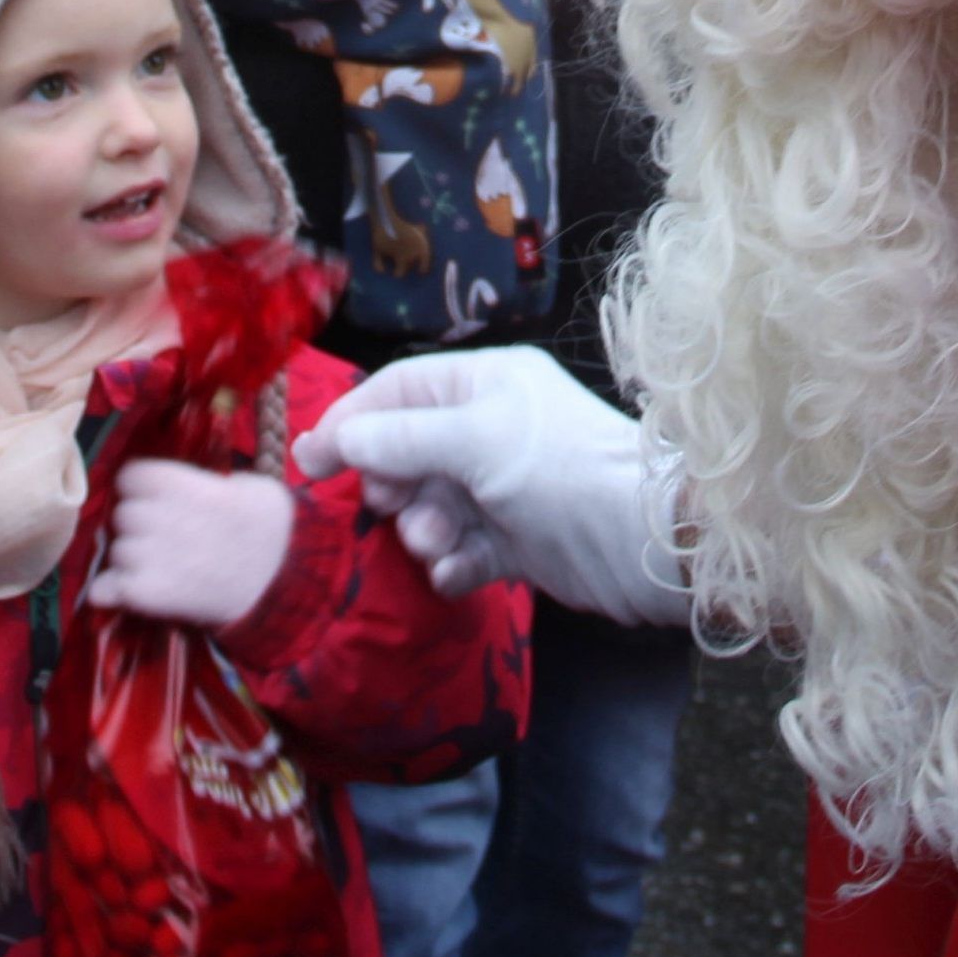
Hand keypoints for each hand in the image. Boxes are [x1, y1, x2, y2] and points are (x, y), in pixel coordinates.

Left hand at [87, 458, 294, 627]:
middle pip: (122, 514)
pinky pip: (105, 588)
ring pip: (116, 551)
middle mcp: (158, 517)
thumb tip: (176, 482)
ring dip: (131, 557)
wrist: (280, 586)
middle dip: (138, 523)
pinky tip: (139, 588)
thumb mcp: (249, 486)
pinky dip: (115, 590)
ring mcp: (148, 557)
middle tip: (166, 534)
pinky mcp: (144, 594)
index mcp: (181, 485)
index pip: (131, 476)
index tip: (160, 498)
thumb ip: (203, 480)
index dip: (143, 486)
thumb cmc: (269, 530)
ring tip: (162, 565)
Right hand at [295, 346, 687, 626]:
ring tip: (438, 543)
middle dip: (393, 486)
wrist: (647, 543)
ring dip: (422, 530)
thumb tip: (331, 440)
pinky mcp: (518, 542)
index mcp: (488, 384)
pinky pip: (461, 550)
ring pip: (430, 507)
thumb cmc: (565, 471)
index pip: (399, 391)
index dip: (352, 424)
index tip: (310, 464)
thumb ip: (398, 439)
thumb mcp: (477, 440)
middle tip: (392, 508)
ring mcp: (505, 488)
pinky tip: (458, 572)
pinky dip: (452, 564)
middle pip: (406, 453)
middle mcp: (493, 429)